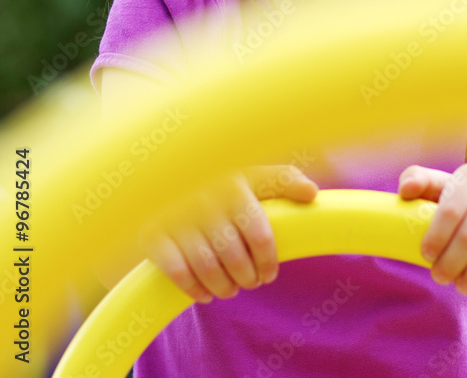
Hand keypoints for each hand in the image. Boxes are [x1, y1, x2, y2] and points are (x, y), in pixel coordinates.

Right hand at [139, 164, 317, 303]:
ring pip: (207, 267)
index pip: (260, 234)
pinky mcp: (153, 233)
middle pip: (234, 256)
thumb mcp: (250, 173)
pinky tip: (203, 294)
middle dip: (246, 277)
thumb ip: (282, 180)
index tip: (269, 274)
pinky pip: (176, 271)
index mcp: (233, 184)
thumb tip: (312, 193)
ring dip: (223, 287)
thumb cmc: (217, 179)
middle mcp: (205, 200)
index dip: (268, 261)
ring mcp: (177, 217)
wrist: (162, 175)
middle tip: (249, 282)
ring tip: (229, 290)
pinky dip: (193, 289)